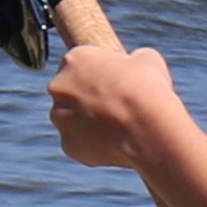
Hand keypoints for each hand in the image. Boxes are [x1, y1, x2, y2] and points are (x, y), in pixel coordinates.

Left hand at [47, 39, 175, 171]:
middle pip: (70, 93)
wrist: (146, 126)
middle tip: (114, 107)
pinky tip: (116, 144)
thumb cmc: (147, 88)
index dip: (98, 75)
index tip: (113, 84)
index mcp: (74, 59)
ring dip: (88, 123)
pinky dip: (93, 146)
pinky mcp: (67, 145)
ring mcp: (60, 117)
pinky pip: (79, 144)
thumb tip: (136, 63)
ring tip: (119, 128)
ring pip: (71, 121)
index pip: (79, 65)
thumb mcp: (147, 59)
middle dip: (87, 99)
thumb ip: (132, 59)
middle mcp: (59, 87)